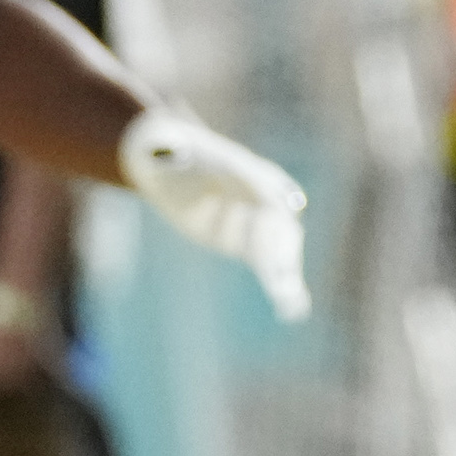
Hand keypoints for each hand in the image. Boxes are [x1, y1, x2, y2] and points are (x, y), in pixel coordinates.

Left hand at [124, 102, 313, 320]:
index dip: (274, 193)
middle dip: (283, 244)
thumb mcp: (162, 146)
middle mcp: (258, 193)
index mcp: (239, 166)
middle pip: (276, 219)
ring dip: (285, 272)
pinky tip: (293, 310)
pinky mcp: (248, 243)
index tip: (289, 204)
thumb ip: (167, 146)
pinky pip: (269, 266)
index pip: (259, 180)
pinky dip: (281, 285)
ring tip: (290, 301)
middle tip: (284, 269)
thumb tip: (165, 149)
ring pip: (279, 247)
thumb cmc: (166, 150)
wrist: (170, 163)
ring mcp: (257, 219)